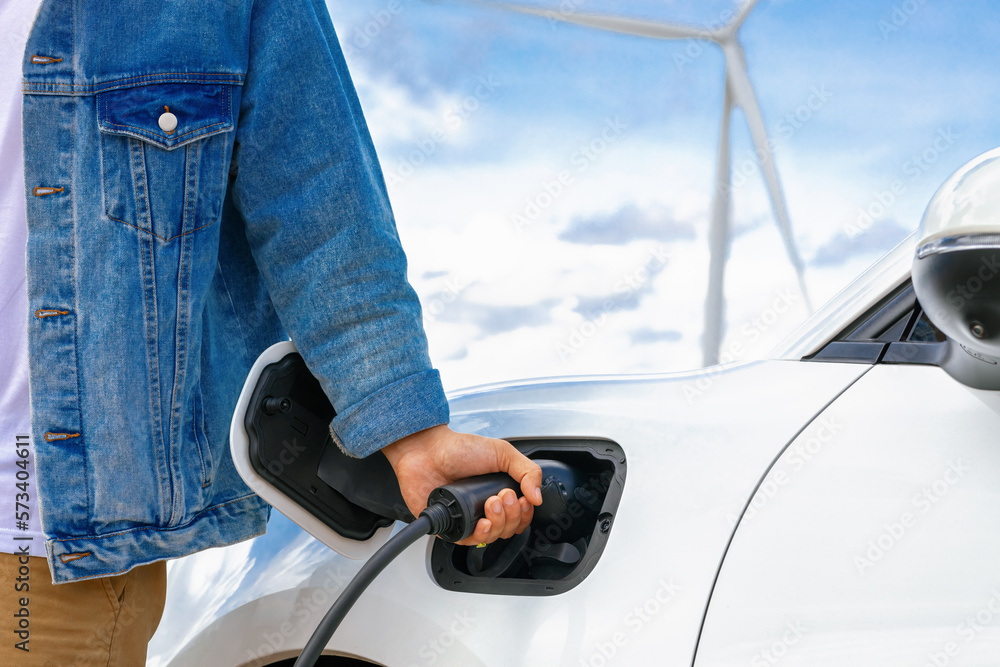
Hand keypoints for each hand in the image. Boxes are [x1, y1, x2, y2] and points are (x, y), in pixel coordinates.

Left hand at [381, 425, 542, 546]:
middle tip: (503, 495)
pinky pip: (470, 542)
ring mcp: (469, 517)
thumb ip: (527, 471)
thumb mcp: (502, 452)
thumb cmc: (459, 449)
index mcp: (499, 491)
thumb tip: (537, 498)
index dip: (525, 512)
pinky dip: (481, 535)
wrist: (427, 451)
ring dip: (499, 523)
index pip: (521, 514)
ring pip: (494, 537)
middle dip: (512, 515)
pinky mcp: (452, 526)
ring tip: (491, 503)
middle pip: (511, 528)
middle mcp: (486, 507)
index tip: (522, 498)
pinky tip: (483, 522)